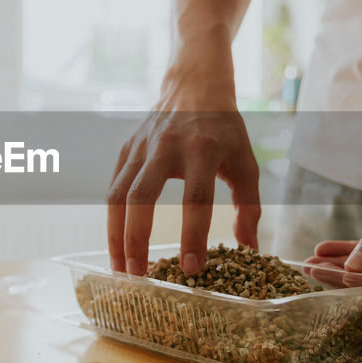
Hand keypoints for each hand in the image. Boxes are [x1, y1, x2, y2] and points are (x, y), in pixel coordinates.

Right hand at [106, 62, 260, 276]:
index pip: (196, 198)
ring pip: (118, 195)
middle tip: (140, 276)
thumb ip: (249, 206)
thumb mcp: (246, 163)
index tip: (192, 268)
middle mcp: (167, 147)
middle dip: (137, 240)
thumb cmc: (225, 130)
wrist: (195, 86)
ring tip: (121, 269)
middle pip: (142, 197)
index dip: (193, 235)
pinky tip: (118, 245)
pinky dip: (112, 220)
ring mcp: (141, 147)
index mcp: (203, 150)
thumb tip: (249, 250)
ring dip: (115, 236)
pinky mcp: (126, 150)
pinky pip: (113, 188)